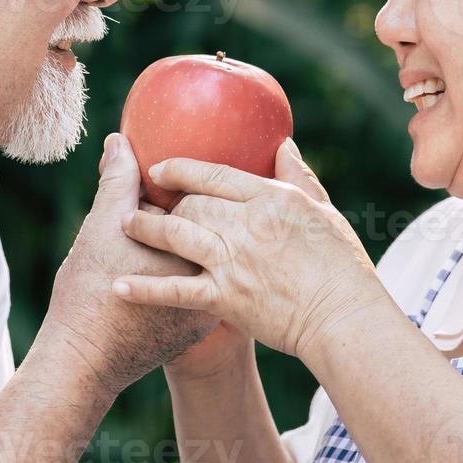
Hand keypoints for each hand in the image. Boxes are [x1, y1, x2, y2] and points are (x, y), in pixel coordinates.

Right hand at [42, 133, 216, 391]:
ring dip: (199, 244)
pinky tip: (170, 261)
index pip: (208, 200)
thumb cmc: (90, 293)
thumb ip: (117, 181)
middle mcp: (213, 276)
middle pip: (216, 230)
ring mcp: (209, 305)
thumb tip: (118, 141)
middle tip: (179, 197)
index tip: (175, 174)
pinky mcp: (199, 324)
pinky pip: (204, 286)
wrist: (84, 362)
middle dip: (202, 212)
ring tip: (173, 233)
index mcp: (197, 247)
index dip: (190, 182)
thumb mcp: (102, 227)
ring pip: (210, 259)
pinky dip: (192, 271)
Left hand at [111, 139, 388, 362]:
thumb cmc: (341, 266)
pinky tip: (121, 285)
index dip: (182, 169)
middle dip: (166, 202)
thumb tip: (282, 143)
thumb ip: (298, 177)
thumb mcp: (323, 212)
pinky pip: (176, 290)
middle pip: (193, 203)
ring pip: (178, 235)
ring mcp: (234, 262)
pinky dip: (146, 288)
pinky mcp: (225, 299)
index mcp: (273, 200)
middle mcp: (248, 225)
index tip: (160, 168)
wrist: (342, 318)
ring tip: (125, 225)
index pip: (217, 175)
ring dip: (147, 229)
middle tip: (146, 203)